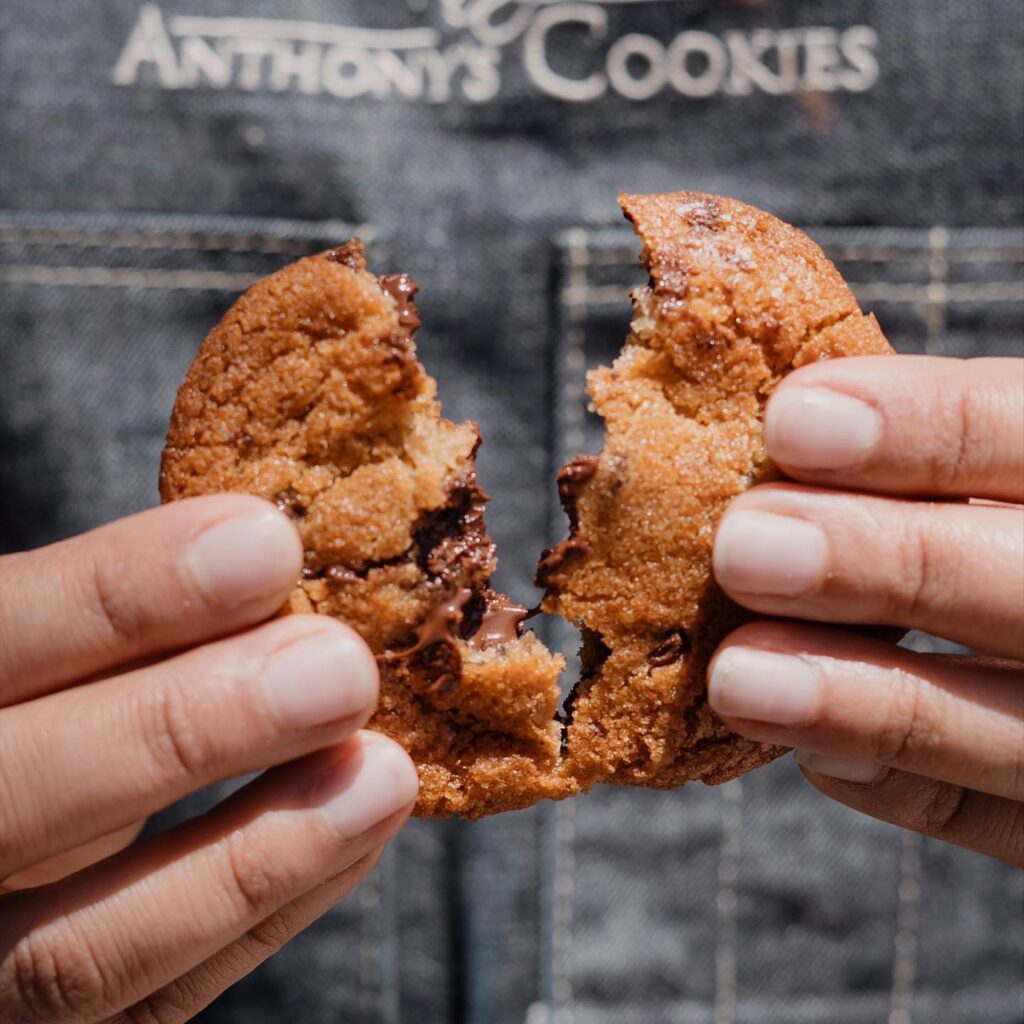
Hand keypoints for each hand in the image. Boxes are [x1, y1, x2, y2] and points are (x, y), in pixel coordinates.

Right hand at [0, 496, 417, 1021]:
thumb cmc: (54, 705)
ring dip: (255, 856)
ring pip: (77, 949)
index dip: (119, 594)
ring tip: (383, 773)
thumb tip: (281, 556)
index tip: (266, 544)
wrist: (7, 831)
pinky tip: (357, 831)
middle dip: (190, 725)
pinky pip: (153, 1000)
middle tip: (341, 669)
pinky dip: (267, 916)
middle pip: (15, 797)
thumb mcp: (63, 655)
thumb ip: (131, 625)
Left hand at [708, 356, 1022, 865]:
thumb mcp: (980, 464)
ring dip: (870, 702)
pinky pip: (997, 816)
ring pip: (1016, 726)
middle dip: (888, 562)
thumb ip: (917, 452)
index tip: (790, 419)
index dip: (928, 426)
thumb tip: (770, 424)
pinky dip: (899, 783)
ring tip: (735, 678)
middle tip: (742, 547)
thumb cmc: (979, 517)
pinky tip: (808, 752)